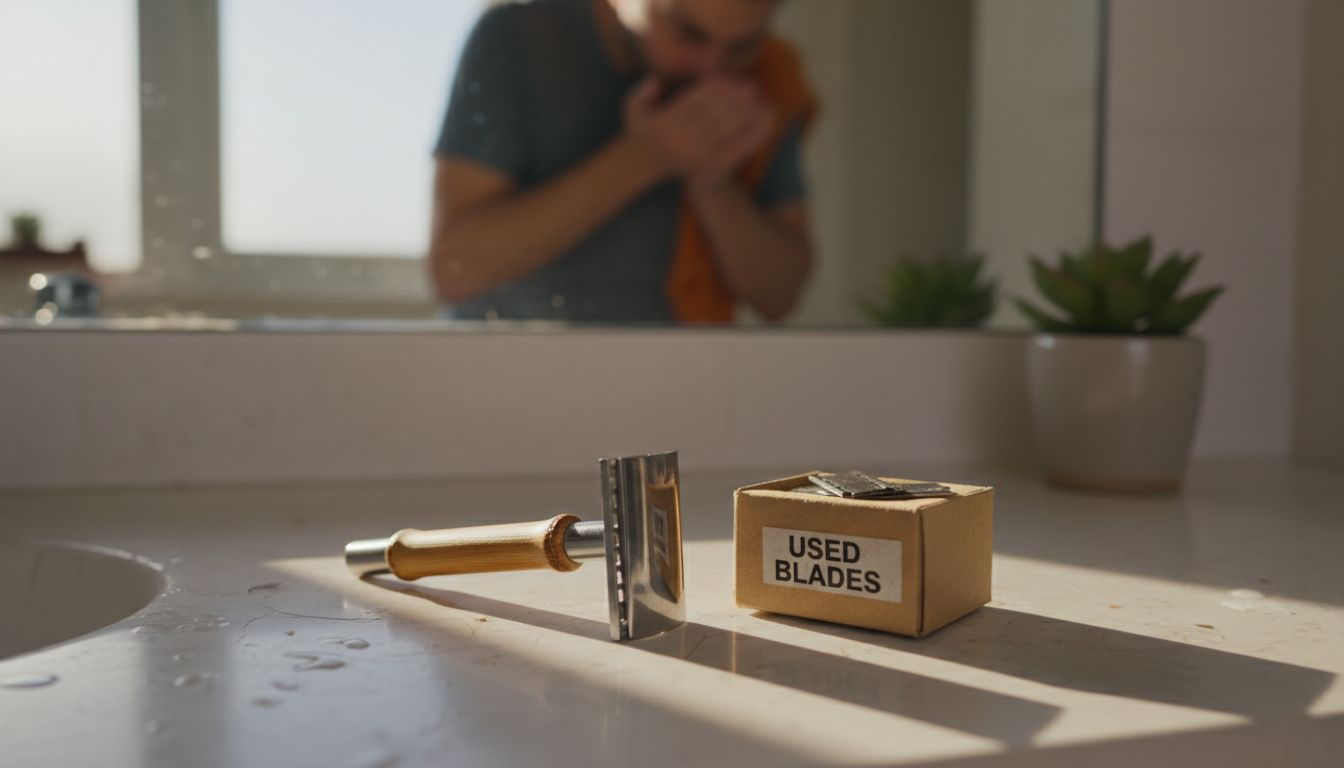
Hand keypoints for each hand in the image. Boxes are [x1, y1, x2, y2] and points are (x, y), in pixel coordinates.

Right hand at [624, 75, 774, 188]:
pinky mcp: (706, 165)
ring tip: (757, 97)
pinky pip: (731, 148)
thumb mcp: (632, 108)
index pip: (696, 100)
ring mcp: (696, 155)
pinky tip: (757, 121)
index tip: (728, 76)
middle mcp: (681, 140)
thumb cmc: (643, 130)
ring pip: (725, 129)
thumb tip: (658, 79)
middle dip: (734, 98)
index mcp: (666, 123)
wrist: (644, 164)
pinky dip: (747, 135)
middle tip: (751, 85)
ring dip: (743, 112)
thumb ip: (642, 90)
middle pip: (714, 114)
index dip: (714, 86)